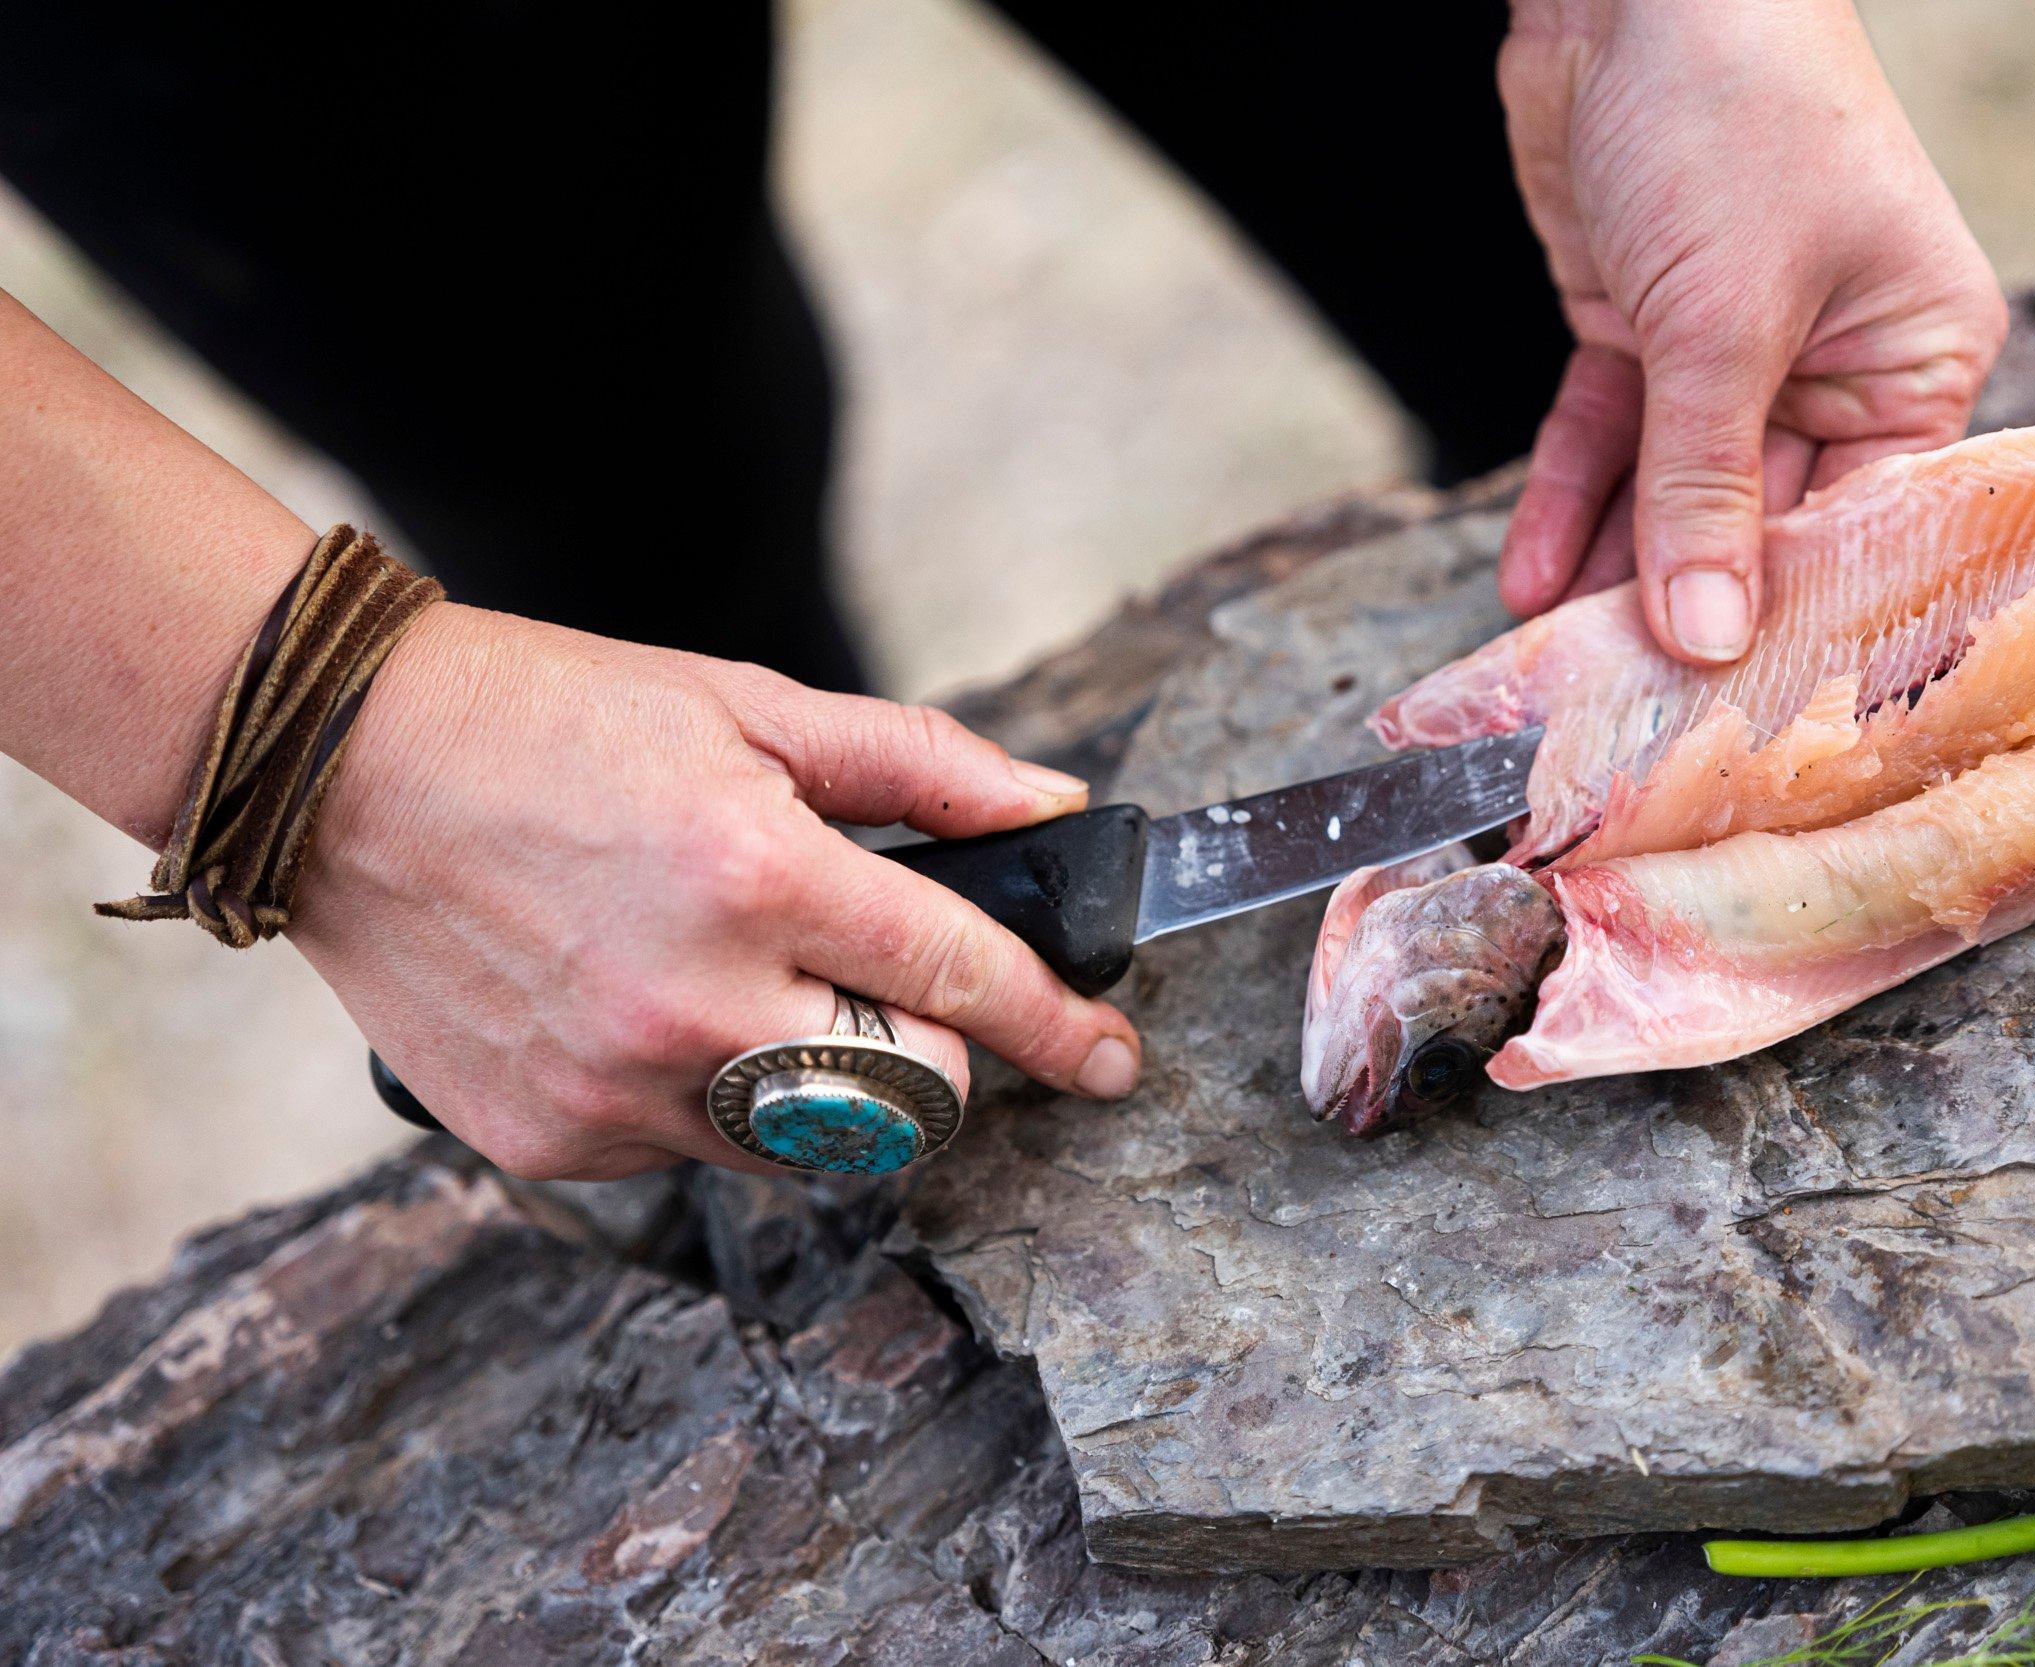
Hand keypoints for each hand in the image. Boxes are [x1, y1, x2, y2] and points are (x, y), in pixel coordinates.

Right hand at [286, 604, 1141, 1180]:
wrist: (341, 771)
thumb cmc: (553, 721)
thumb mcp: (751, 709)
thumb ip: (922, 768)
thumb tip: (1052, 805)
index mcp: (761, 876)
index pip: (967, 983)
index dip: (1065, 1028)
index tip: (1117, 1059)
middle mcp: (697, 1004)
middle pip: (912, 1103)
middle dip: (940, 1059)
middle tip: (892, 996)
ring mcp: (619, 1090)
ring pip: (810, 1146)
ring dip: (824, 1086)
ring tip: (744, 985)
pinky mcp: (556, 1142)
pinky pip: (692, 1155)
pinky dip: (705, 1099)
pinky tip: (642, 1009)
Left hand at [1496, 0, 2007, 661]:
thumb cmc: (1735, 111)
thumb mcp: (1723, 321)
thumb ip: (1703, 484)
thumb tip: (1705, 636)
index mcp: (1919, 357)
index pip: (1864, 524)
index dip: (1796, 621)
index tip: (1730, 718)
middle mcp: (1836, 360)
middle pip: (1758, 519)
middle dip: (1684, 607)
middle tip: (1622, 712)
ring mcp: (1732, 345)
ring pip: (1671, 490)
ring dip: (1611, 571)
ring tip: (1556, 671)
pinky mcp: (1642, 325)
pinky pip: (1608, 437)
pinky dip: (1568, 500)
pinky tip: (1528, 578)